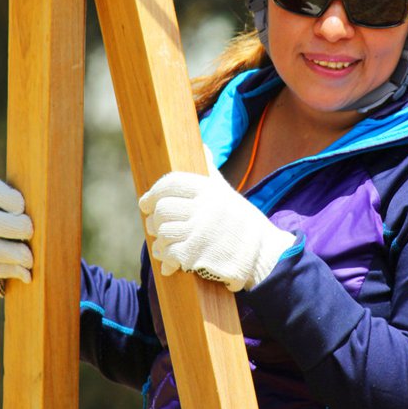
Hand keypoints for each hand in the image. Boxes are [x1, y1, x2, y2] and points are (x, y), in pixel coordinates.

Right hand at [0, 178, 33, 297]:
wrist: (11, 250)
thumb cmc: (31, 223)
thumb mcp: (33, 211)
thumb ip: (40, 207)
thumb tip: (63, 209)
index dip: (4, 196)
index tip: (22, 206)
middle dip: (10, 227)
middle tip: (30, 232)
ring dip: (11, 254)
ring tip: (30, 260)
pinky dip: (9, 271)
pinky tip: (26, 274)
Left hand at [139, 168, 294, 291]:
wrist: (262, 254)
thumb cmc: (241, 222)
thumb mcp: (227, 192)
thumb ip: (210, 171)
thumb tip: (203, 145)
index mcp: (209, 189)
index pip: (171, 182)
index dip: (153, 192)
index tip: (145, 202)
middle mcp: (204, 207)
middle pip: (162, 209)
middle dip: (155, 220)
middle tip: (156, 226)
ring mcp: (199, 231)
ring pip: (162, 231)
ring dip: (160, 241)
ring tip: (164, 245)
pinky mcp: (196, 254)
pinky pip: (168, 253)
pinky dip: (166, 259)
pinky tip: (171, 263)